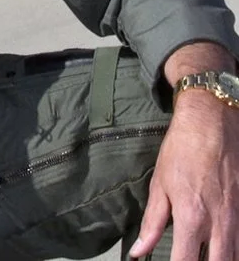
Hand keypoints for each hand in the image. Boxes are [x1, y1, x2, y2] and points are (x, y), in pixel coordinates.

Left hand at [130, 44, 238, 259]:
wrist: (212, 121)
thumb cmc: (182, 149)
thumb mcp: (160, 183)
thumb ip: (152, 222)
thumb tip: (138, 252)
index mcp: (192, 217)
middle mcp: (219, 223)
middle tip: (188, 259)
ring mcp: (237, 218)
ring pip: (234, 257)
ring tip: (202, 255)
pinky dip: (233, 250)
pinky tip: (221, 250)